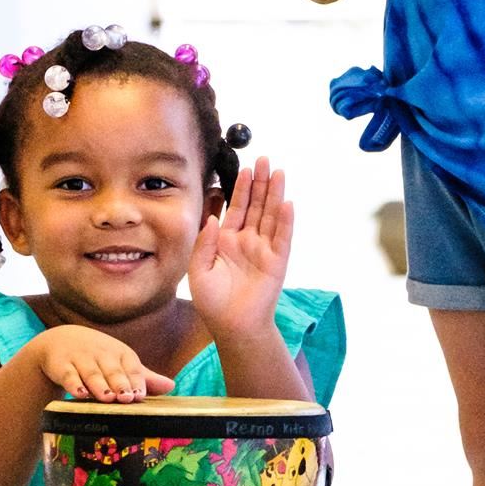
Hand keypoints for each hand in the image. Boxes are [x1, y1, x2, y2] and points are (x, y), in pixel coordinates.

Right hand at [33, 327, 172, 403]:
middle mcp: (102, 354)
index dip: (136, 380)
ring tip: (107, 397)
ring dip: (99, 385)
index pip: (131, 367)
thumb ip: (143, 377)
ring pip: (91, 373)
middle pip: (112, 370)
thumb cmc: (98, 356)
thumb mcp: (120, 363)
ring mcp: (81, 358)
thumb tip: (171, 386)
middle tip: (126, 397)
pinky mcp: (61, 365)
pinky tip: (79, 394)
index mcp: (120, 353)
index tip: (139, 395)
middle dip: (119, 383)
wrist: (60, 341)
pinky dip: (73, 384)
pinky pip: (68, 375)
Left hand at [189, 159, 292, 340]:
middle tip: (265, 159)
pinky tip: (286, 202)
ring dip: (275, 194)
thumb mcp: (198, 270)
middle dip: (260, 183)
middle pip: (256, 205)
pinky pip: (282, 237)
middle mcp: (248, 241)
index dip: (241, 188)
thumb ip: (204, 243)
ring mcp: (264, 250)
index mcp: (227, 241)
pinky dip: (284, 220)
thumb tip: (213, 217)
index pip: (236, 208)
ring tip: (278, 171)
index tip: (245, 168)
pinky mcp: (277, 261)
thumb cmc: (213, 302)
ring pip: (270, 215)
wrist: (233, 327)